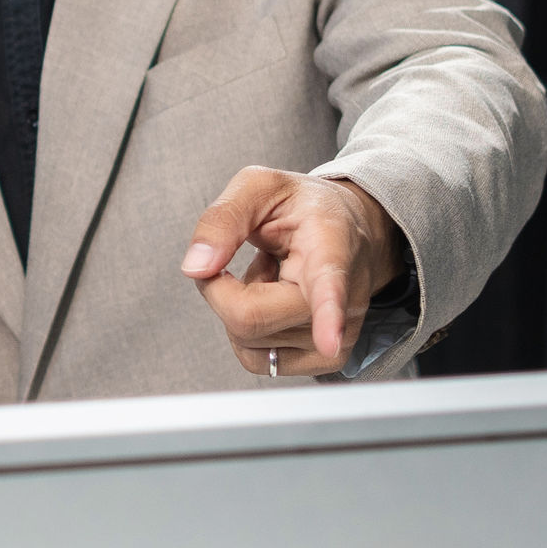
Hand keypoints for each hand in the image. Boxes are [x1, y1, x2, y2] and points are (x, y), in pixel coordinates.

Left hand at [179, 168, 406, 374]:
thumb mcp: (259, 187)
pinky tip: (272, 300)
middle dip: (221, 288)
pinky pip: (257, 359)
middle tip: (244, 257)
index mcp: (332, 246)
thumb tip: (196, 268)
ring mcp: (339, 335)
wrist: (351, 229)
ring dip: (240, 304)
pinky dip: (249, 330)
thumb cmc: (304, 208)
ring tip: (272, 274)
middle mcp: (346, 298)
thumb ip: (222, 219)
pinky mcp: (325, 359)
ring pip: (247, 339)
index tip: (330, 340)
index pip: (329, 284)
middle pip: (251, 317)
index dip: (328, 314)